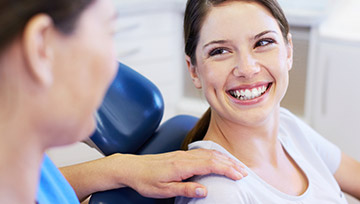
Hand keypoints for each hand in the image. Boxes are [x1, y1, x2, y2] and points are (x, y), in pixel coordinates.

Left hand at [114, 149, 246, 197]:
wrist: (132, 167)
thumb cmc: (146, 180)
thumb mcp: (163, 190)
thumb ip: (184, 188)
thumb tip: (205, 190)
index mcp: (181, 165)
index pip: (210, 164)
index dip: (227, 169)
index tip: (240, 175)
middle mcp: (184, 157)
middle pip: (213, 156)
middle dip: (230, 163)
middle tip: (245, 172)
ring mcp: (183, 154)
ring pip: (208, 152)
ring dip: (224, 158)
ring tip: (236, 166)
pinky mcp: (180, 154)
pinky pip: (202, 152)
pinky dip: (214, 155)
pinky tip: (218, 158)